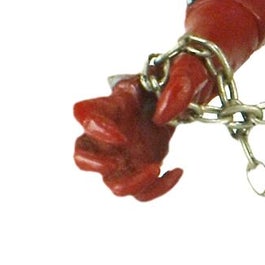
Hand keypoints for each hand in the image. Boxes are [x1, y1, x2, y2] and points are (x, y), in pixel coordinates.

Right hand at [72, 75, 186, 201]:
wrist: (180, 98)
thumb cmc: (174, 81)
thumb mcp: (183, 72)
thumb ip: (177, 87)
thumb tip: (161, 117)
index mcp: (112, 104)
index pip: (83, 114)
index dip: (96, 129)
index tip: (123, 135)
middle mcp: (109, 133)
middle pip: (81, 156)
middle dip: (96, 165)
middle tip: (120, 162)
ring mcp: (122, 155)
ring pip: (111, 183)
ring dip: (132, 183)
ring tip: (156, 168)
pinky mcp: (139, 170)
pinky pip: (141, 193)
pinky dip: (158, 189)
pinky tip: (177, 172)